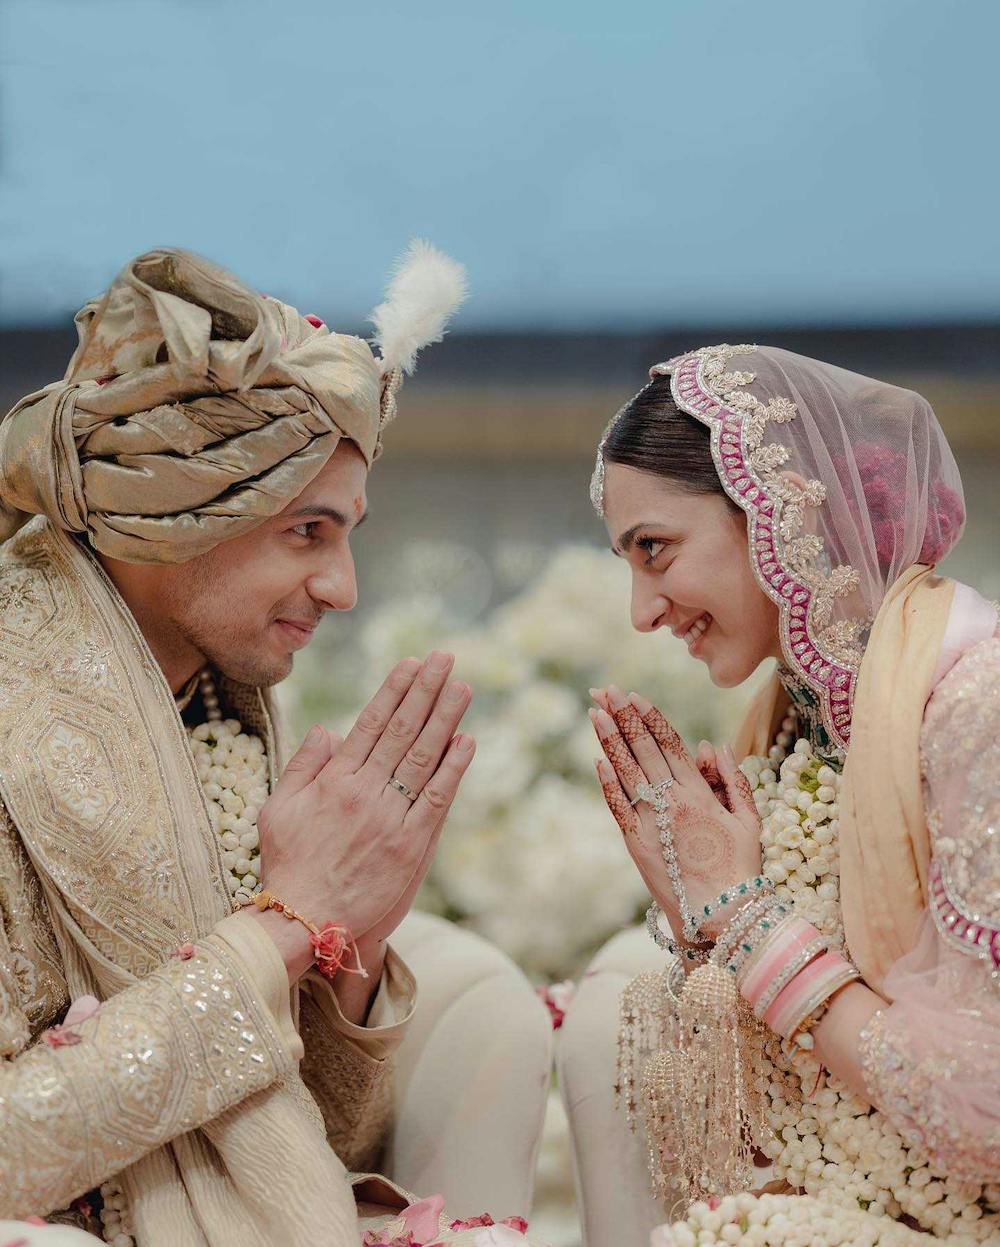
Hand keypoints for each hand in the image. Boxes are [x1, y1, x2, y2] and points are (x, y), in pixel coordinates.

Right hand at [254, 651, 474, 981]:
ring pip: (422, 758)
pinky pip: (436, 800)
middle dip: (425, 691)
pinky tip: (466, 741)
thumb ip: (303, 766)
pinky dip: (452, 769)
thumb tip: (328, 729)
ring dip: (445, 719)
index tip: (412, 664)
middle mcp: (364, 793)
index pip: (370, 724)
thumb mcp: (277, 809)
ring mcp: (390, 819)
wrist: (305, 921)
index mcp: (333, 781)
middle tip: (445, 658)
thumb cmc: (288, 865)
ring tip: (462, 687)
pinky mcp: (411, 847)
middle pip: (401, 731)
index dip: (393, 691)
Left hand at [590, 685, 761, 939]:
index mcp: (700, 793)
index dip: (650, 718)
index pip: (670, 744)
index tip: (635, 696)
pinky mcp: (636, 843)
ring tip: (595, 712)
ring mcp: (651, 822)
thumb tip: (709, 745)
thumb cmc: (740, 868)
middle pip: (643, 749)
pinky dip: (607, 781)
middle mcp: (672, 801)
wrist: (721, 914)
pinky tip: (598, 759)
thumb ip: (732, 779)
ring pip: (626, 771)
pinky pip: (618, 806)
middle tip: (604, 690)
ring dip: (609, 739)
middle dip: (623, 717)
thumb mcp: (748, 820)